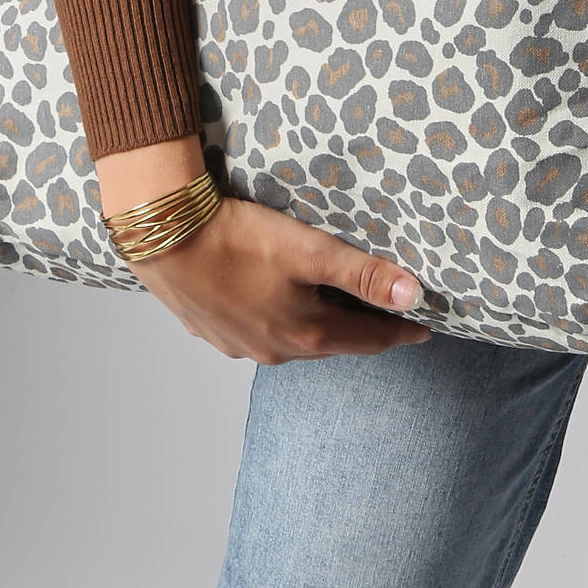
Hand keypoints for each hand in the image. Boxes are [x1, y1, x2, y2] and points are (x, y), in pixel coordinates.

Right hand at [96, 134, 431, 363]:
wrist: (164, 238)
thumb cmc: (238, 239)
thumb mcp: (310, 251)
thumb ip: (363, 275)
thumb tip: (414, 296)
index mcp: (305, 333)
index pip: (367, 339)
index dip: (398, 333)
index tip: (423, 331)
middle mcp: (274, 349)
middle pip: (331, 342)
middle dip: (360, 330)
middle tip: (385, 315)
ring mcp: (240, 344)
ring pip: (294, 339)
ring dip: (318, 326)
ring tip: (335, 306)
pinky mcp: (213, 330)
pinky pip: (259, 331)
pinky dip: (279, 319)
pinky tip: (276, 300)